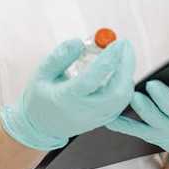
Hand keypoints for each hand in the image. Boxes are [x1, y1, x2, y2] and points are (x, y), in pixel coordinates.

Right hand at [1, 38, 135, 149]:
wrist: (42, 126)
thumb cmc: (42, 95)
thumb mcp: (42, 73)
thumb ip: (59, 57)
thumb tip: (79, 42)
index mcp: (65, 99)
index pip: (91, 79)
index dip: (108, 60)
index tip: (119, 42)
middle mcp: (84, 112)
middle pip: (116, 92)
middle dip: (126, 66)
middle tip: (126, 45)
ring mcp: (96, 119)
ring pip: (122, 98)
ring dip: (127, 74)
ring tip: (123, 54)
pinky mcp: (104, 121)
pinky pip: (121, 102)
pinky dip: (125, 84)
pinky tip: (119, 69)